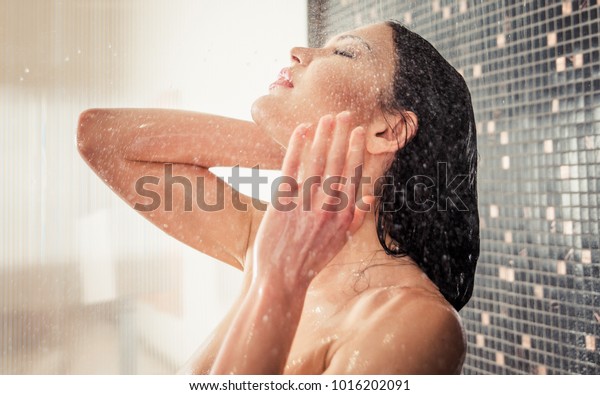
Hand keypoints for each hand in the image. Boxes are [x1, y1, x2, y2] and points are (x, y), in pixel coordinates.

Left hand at [252, 111, 371, 290]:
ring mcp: (305, 204)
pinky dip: (296, 146)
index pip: (354, 174)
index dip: (356, 149)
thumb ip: (357, 218)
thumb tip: (370, 196)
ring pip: (316, 161)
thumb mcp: (342, 242)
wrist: (282, 278)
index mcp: (345, 216)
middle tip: (344, 113)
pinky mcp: (282, 203)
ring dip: (322, 136)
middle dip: (342, 135)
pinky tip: (301, 131)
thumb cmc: (313, 259)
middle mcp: (328, 207)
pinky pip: (291, 167)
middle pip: (337, 162)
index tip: (359, 131)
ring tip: (325, 118)